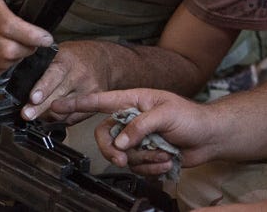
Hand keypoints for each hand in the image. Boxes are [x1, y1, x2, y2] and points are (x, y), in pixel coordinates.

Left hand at [20, 40, 109, 121]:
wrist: (107, 61)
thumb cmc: (79, 56)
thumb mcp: (60, 52)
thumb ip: (44, 66)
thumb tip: (20, 81)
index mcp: (69, 60)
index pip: (55, 74)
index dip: (43, 87)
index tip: (33, 98)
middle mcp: (81, 76)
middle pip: (58, 96)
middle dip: (39, 108)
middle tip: (26, 114)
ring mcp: (90, 92)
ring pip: (64, 111)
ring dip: (46, 115)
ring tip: (35, 114)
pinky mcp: (94, 105)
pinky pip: (72, 118)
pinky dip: (59, 119)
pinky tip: (51, 115)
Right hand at [52, 88, 218, 175]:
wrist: (209, 138)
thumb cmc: (191, 117)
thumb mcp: (165, 113)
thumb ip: (139, 125)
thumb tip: (120, 142)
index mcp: (134, 100)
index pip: (101, 101)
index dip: (78, 103)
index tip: (57, 105)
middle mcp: (132, 118)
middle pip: (105, 136)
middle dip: (113, 150)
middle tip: (124, 158)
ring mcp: (138, 137)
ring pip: (122, 155)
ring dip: (144, 158)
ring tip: (164, 153)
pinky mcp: (145, 154)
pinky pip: (137, 166)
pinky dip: (152, 166)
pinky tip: (167, 160)